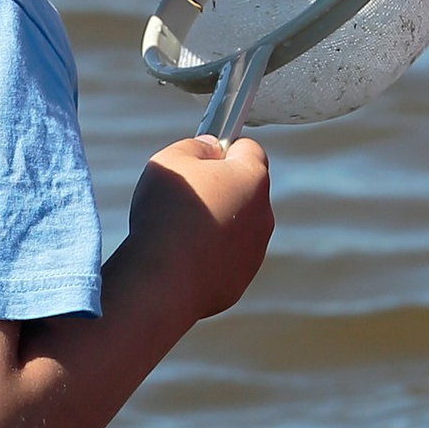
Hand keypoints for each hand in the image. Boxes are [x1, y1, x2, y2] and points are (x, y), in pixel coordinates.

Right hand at [125, 135, 272, 323]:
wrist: (165, 281)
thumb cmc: (168, 213)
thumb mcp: (171, 160)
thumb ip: (195, 146)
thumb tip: (210, 149)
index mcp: (252, 178)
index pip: (249, 149)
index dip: (223, 149)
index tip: (201, 157)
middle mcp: (263, 214)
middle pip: (244, 191)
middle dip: (219, 189)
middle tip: (184, 197)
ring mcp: (255, 251)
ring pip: (236, 228)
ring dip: (215, 225)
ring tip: (178, 232)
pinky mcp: (240, 280)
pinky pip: (225, 259)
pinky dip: (208, 257)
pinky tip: (180, 259)